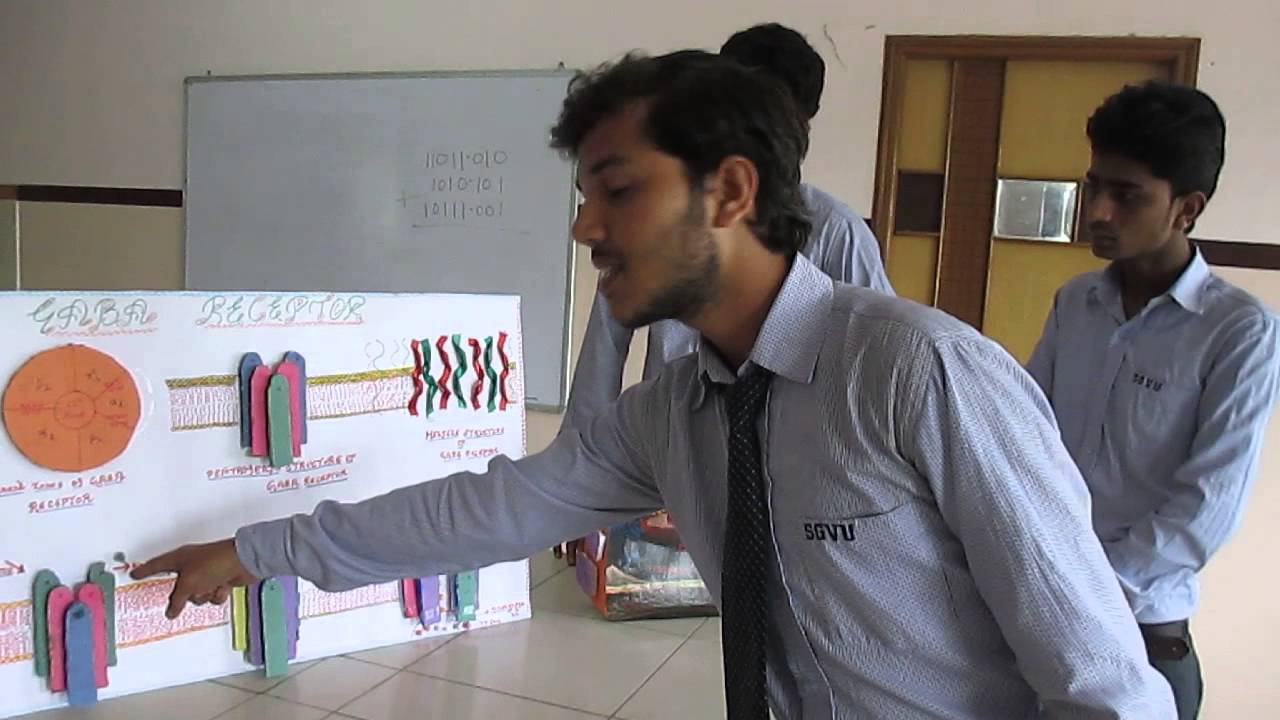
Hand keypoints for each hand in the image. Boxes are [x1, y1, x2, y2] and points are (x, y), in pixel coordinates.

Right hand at [130, 538, 258, 618]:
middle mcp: (191, 565)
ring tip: (211, 586)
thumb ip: (177, 600)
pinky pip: (211, 596)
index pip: (156, 565)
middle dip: (185, 593)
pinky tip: (223, 587)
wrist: (244, 561)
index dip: (145, 570)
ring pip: (195, 595)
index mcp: (180, 558)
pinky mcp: (220, 580)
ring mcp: (206, 573)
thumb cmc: (215, 563)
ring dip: (203, 595)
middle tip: (184, 595)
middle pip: (178, 586)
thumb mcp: (189, 583)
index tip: (134, 574)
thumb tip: (171, 612)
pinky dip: (217, 594)